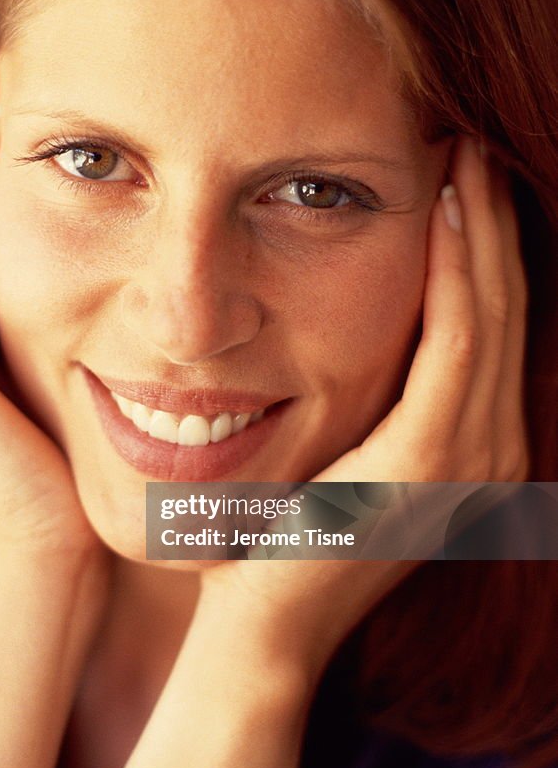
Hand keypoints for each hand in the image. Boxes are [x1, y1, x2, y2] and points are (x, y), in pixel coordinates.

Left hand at [198, 136, 528, 684]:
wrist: (263, 624)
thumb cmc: (283, 533)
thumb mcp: (341, 451)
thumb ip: (373, 394)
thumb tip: (359, 317)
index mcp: (471, 444)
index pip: (489, 323)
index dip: (483, 244)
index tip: (460, 174)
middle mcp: (490, 449)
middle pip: (503, 306)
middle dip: (490, 219)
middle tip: (470, 142)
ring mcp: (471, 460)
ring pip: (490, 312)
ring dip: (480, 229)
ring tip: (463, 156)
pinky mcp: (432, 463)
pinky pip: (456, 342)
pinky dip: (457, 272)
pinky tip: (441, 213)